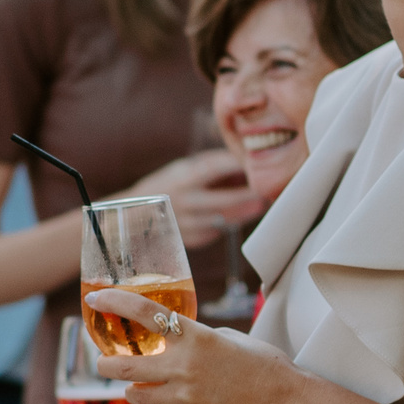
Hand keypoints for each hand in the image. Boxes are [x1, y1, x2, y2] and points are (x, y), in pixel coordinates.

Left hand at [87, 290, 304, 403]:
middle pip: (124, 365)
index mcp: (195, 338)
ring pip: (137, 394)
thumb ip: (196, 337)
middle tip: (102, 359)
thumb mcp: (227, 339)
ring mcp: (184, 398)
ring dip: (132, 386)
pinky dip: (167, 403)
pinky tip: (185, 398)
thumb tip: (173, 338)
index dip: (115, 303)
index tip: (97, 298)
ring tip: (137, 381)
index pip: (144, 314)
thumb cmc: (263, 366)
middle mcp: (184, 367)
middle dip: (104, 362)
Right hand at [127, 151, 261, 246]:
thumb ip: (212, 166)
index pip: (215, 168)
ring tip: (261, 204)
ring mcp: (187, 224)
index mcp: (182, 179)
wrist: (135, 217)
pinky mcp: (191, 240)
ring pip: (226, 220)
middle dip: (251, 196)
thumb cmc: (166, 186)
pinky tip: (240, 215)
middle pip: (226, 201)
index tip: (258, 163)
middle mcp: (184, 202)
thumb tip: (245, 164)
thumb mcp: (183, 169)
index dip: (239, 166)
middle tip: (269, 191)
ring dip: (247, 212)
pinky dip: (231, 222)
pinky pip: (219, 230)